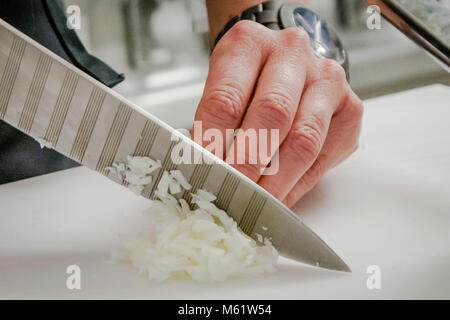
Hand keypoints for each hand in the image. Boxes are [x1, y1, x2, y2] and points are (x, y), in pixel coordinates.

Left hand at [193, 21, 362, 207]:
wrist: (284, 62)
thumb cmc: (248, 78)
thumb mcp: (222, 87)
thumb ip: (213, 124)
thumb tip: (204, 171)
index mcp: (249, 44)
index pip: (226, 99)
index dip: (212, 143)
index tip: (204, 175)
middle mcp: (292, 53)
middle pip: (271, 115)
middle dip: (248, 164)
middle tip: (231, 195)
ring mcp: (327, 79)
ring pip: (304, 140)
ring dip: (276, 181)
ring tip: (255, 204)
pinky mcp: (349, 107)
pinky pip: (323, 156)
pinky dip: (298, 184)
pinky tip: (280, 197)